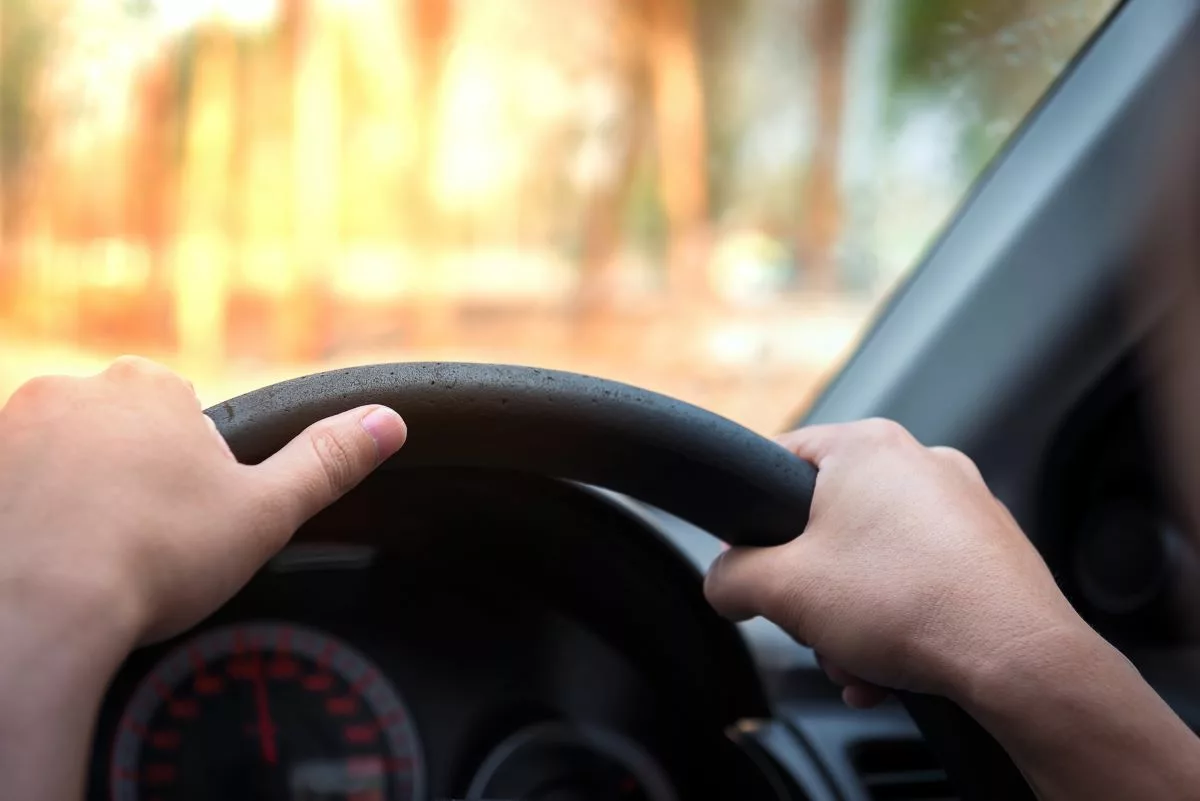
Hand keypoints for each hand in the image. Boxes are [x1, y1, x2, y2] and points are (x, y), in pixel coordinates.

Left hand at [0, 356, 406, 800]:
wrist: (34, 608)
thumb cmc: (155, 556)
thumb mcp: (265, 512)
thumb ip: (328, 461)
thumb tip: (392, 420)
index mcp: (153, 387)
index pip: (183, 415)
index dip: (191, 472)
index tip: (184, 519)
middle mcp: (76, 388)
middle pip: (119, 431)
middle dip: (130, 476)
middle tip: (139, 541)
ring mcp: (12, 425)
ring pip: (60, 457)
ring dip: (74, 493)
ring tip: (88, 556)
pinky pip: (12, 484)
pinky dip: (27, 513)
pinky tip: (43, 557)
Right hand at [704, 419, 1086, 705]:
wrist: (1016, 658)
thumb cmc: (909, 603)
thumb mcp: (781, 590)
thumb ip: (730, 577)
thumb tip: (723, 582)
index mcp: (866, 447)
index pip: (779, 458)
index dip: (752, 514)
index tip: (747, 560)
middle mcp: (919, 462)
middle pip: (828, 522)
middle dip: (812, 588)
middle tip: (810, 625)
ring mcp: (962, 504)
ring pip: (875, 560)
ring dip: (852, 617)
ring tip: (857, 661)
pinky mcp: (990, 548)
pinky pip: (919, 579)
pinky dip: (897, 622)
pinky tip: (890, 669)